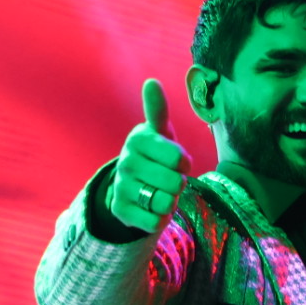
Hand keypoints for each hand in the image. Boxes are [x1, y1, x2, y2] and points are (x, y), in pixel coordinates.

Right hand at [101, 79, 192, 234]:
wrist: (129, 185)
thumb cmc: (154, 155)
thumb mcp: (159, 133)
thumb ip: (157, 110)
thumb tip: (151, 82)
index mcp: (138, 140)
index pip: (178, 158)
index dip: (184, 163)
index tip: (177, 161)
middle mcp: (126, 163)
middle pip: (175, 183)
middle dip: (178, 184)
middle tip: (168, 178)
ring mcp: (121, 188)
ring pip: (165, 203)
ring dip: (170, 201)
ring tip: (161, 192)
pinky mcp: (120, 211)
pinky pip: (155, 222)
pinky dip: (161, 218)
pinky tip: (153, 208)